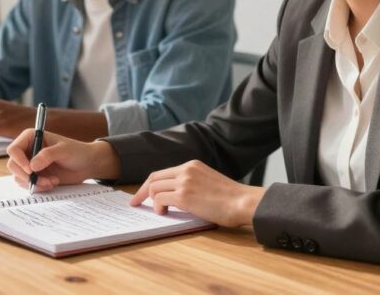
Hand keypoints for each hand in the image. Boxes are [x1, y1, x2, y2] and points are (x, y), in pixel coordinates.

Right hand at [6, 130, 119, 191]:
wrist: (86, 165)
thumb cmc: (77, 152)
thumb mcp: (64, 150)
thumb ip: (47, 155)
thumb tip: (32, 166)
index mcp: (31, 138)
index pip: (14, 149)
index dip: (19, 160)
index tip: (30, 170)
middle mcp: (28, 151)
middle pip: (13, 165)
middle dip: (26, 176)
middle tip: (43, 180)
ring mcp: (30, 164)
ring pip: (19, 177)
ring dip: (34, 183)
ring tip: (52, 182)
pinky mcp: (35, 176)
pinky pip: (27, 185)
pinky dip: (38, 187)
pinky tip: (52, 183)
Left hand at [130, 160, 265, 226]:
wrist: (243, 202)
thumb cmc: (231, 198)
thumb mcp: (208, 182)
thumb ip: (192, 183)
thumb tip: (174, 197)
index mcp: (192, 165)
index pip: (163, 172)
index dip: (150, 184)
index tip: (142, 194)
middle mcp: (186, 170)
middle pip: (154, 178)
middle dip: (142, 192)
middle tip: (136, 203)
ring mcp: (184, 182)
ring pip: (154, 188)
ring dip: (153, 201)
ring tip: (160, 211)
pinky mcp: (184, 196)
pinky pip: (160, 199)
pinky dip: (158, 207)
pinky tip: (164, 213)